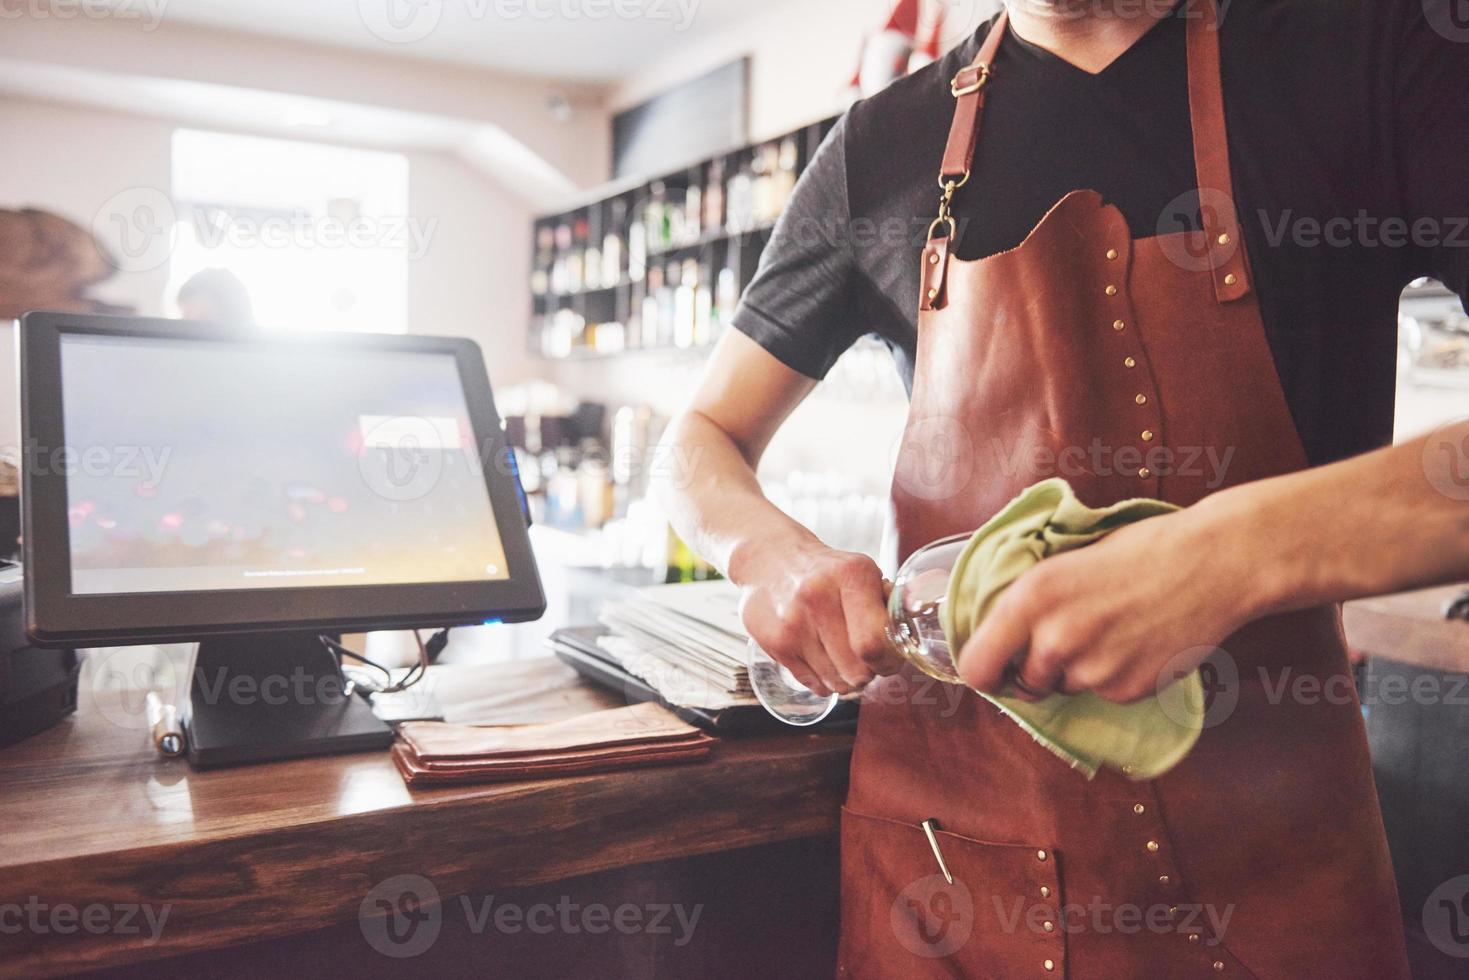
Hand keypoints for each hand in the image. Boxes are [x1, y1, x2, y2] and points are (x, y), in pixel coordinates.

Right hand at [731, 537, 905, 695]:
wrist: (771, 560)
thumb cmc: (827, 572)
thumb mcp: (862, 572)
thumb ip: (890, 602)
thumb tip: (914, 635)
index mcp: (850, 575)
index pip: (874, 643)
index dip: (888, 661)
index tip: (888, 659)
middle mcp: (818, 597)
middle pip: (856, 670)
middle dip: (868, 673)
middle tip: (866, 661)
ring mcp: (793, 623)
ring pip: (836, 682)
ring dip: (846, 679)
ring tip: (841, 657)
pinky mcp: (776, 643)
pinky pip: (813, 684)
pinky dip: (823, 681)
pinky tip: (822, 658)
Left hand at [955, 502, 1261, 703]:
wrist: (1214, 563)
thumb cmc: (1140, 550)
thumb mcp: (1066, 561)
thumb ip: (1030, 601)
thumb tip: (998, 631)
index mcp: (1031, 597)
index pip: (976, 666)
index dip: (982, 672)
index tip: (992, 669)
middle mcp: (1056, 638)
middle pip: (1023, 683)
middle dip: (1037, 668)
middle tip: (1068, 639)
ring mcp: (1093, 670)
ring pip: (1065, 687)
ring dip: (1078, 670)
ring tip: (1111, 630)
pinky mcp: (1128, 690)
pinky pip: (1104, 693)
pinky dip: (1115, 675)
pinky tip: (1138, 641)